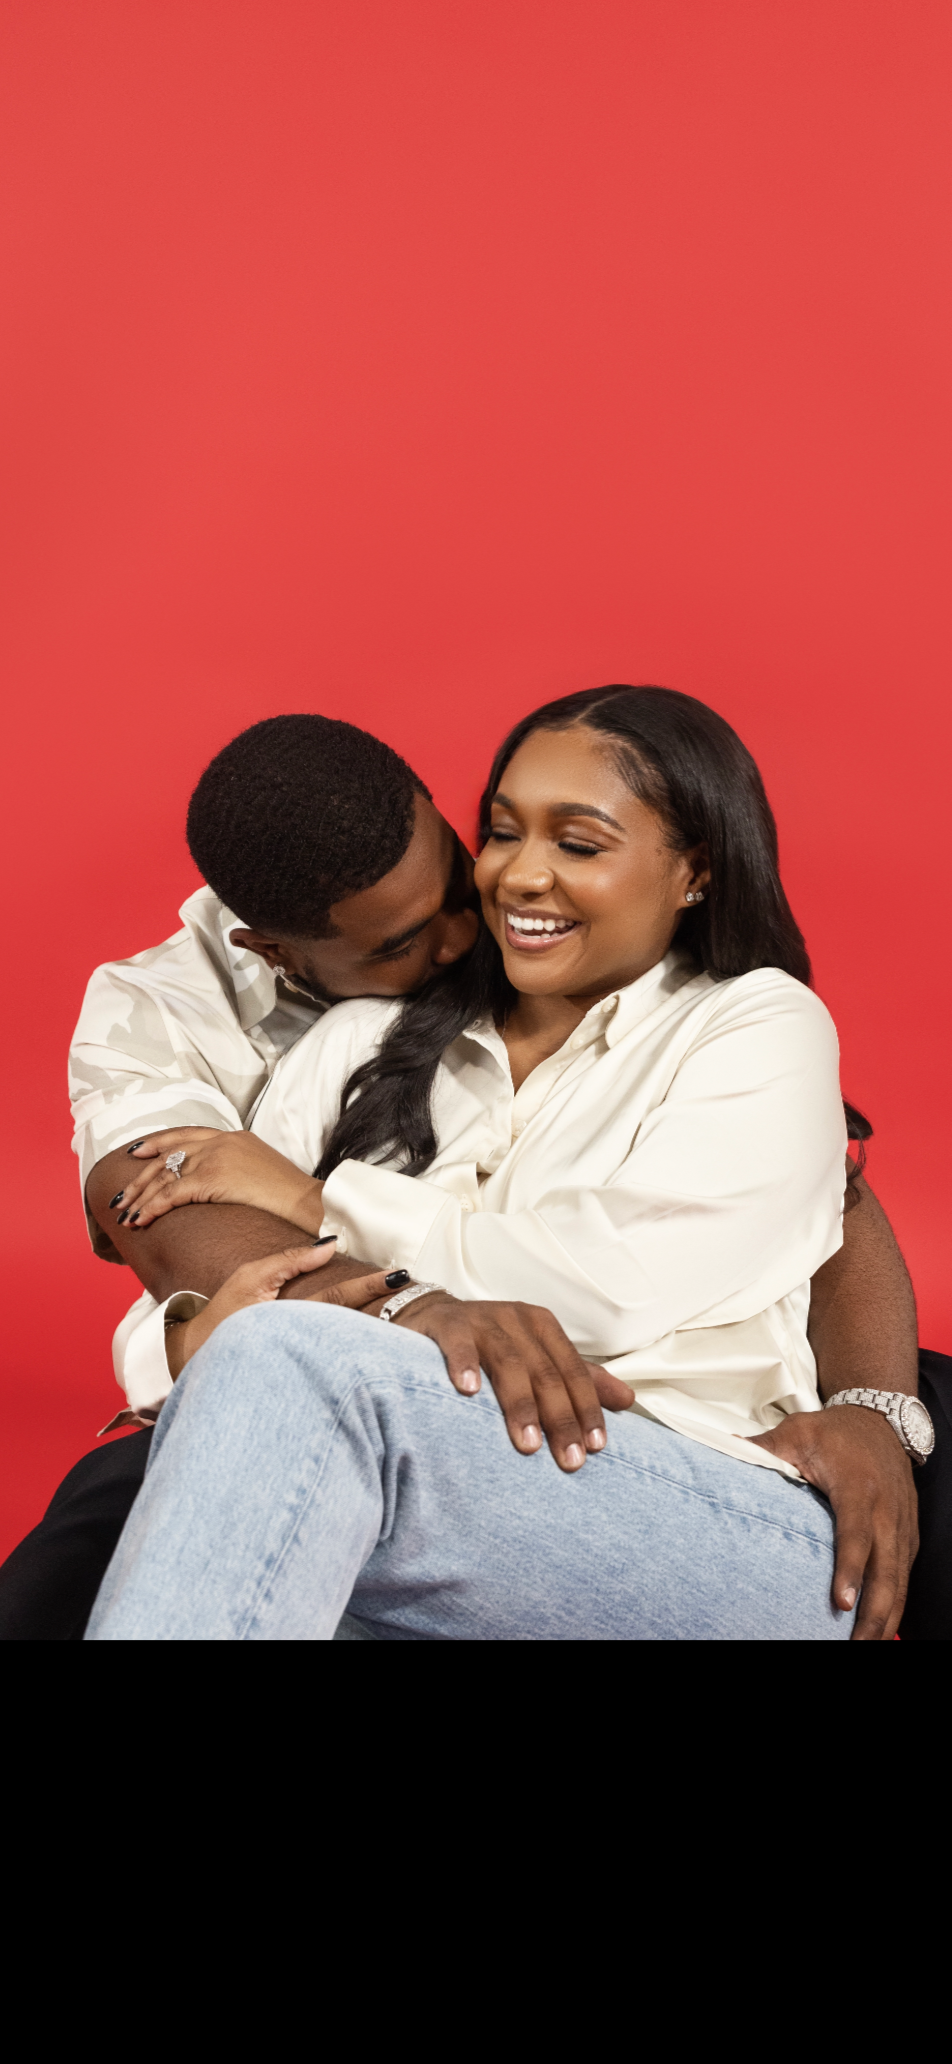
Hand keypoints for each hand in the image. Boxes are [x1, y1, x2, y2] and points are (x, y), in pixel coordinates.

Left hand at [112, 1127, 323, 1234]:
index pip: (188, 1134)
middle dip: (141, 1176)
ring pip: (165, 1175)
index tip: (140, 1152)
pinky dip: (151, 1208)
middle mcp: (222, 1142)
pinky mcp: (213, 1178)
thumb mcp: (263, 1173)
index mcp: (234, 1137)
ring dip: (141, 1197)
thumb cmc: (292, 1198)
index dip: (160, 1143)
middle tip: (122, 1193)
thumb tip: (224, 1187)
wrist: (309, 1202)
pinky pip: (171, 1194)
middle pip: (169, 1153)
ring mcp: (217, 1158)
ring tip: (125, 1214)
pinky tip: (140, 1220)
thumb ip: (239, 1171)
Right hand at [166, 1240, 394, 1375]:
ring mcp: (307, 1358)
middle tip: (419, 1293)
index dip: (371, 1286)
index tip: (399, 1274)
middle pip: (355, 1325)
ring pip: (351, 1342)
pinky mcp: (306, 1367)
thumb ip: (288, 1262)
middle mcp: (306, 1342)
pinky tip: (380, 1338)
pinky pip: (338, 1354)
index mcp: (294, 1318)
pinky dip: (360, 1344)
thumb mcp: (251, 1278)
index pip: (341, 1298)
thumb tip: (329, 1246)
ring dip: (379, 1330)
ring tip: (408, 1308)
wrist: (199, 1359)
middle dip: (387, 1311)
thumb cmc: (224, 1315)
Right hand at [383, 1291, 634, 1472]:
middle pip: (546, 1372)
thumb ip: (580, 1378)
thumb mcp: (537, 1355)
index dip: (587, 1408)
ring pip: (509, 1363)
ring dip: (520, 1405)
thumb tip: (629, 1401)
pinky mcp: (448, 1325)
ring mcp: (482, 1321)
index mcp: (544, 1329)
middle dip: (560, 1418)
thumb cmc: (492, 1344)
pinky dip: (464, 1365)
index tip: (596, 1447)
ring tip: (527, 1444)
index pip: (573, 1372)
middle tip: (569, 1460)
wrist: (434, 1316)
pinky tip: (469, 1392)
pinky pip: (458, 1344)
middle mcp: (517, 1321)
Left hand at [748, 1405, 918, 1639]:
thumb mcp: (798, 1432)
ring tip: (867, 1644)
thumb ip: (764, 1449)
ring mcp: (901, 1524)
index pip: (856, 1534)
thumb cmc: (835, 1431)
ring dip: (886, 1614)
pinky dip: (895, 1601)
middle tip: (855, 1643)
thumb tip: (726, 1454)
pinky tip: (880, 1624)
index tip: (841, 1602)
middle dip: (873, 1611)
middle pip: (886, 1569)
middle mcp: (886, 1510)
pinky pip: (905, 1573)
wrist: (880, 1418)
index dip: (850, 1569)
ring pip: (900, 1578)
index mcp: (858, 1488)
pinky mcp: (908, 1533)